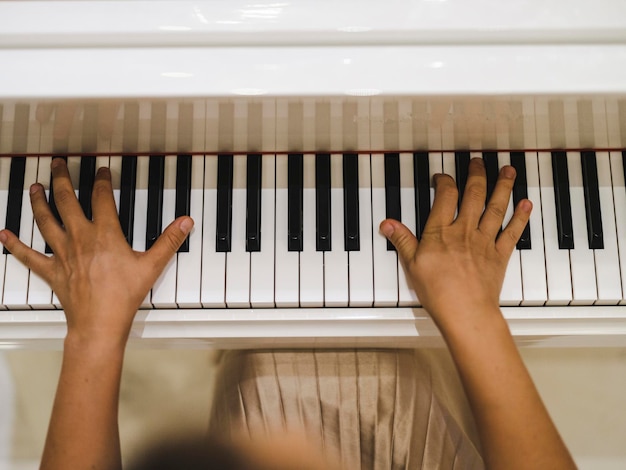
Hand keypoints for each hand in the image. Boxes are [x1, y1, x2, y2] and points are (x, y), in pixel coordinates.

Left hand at [0, 158, 192, 343]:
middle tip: (57, 164)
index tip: (100, 171)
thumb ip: (169, 241)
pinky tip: (3, 234)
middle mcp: (80, 238)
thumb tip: (185, 222)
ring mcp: (63, 253)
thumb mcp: (152, 265)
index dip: (101, 181)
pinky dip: (14, 244)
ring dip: (38, 201)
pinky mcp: (52, 270)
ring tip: (34, 187)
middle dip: (61, 179)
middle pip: (66, 201)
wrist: (99, 323)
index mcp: (104, 234)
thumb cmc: (124, 296)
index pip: (101, 198)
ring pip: (45, 221)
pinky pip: (28, 255)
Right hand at [380, 157, 530, 332]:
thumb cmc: (438, 292)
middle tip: (479, 162)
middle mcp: (464, 231)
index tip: (442, 177)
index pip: (445, 196)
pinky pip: (512, 231)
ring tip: (508, 170)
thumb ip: (402, 240)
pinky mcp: (500, 255)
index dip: (444, 182)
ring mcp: (484, 241)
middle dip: (476, 175)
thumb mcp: (411, 265)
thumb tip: (388, 224)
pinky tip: (526, 203)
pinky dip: (521, 217)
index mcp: (441, 231)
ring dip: (502, 186)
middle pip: (473, 195)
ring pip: (496, 207)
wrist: (465, 311)